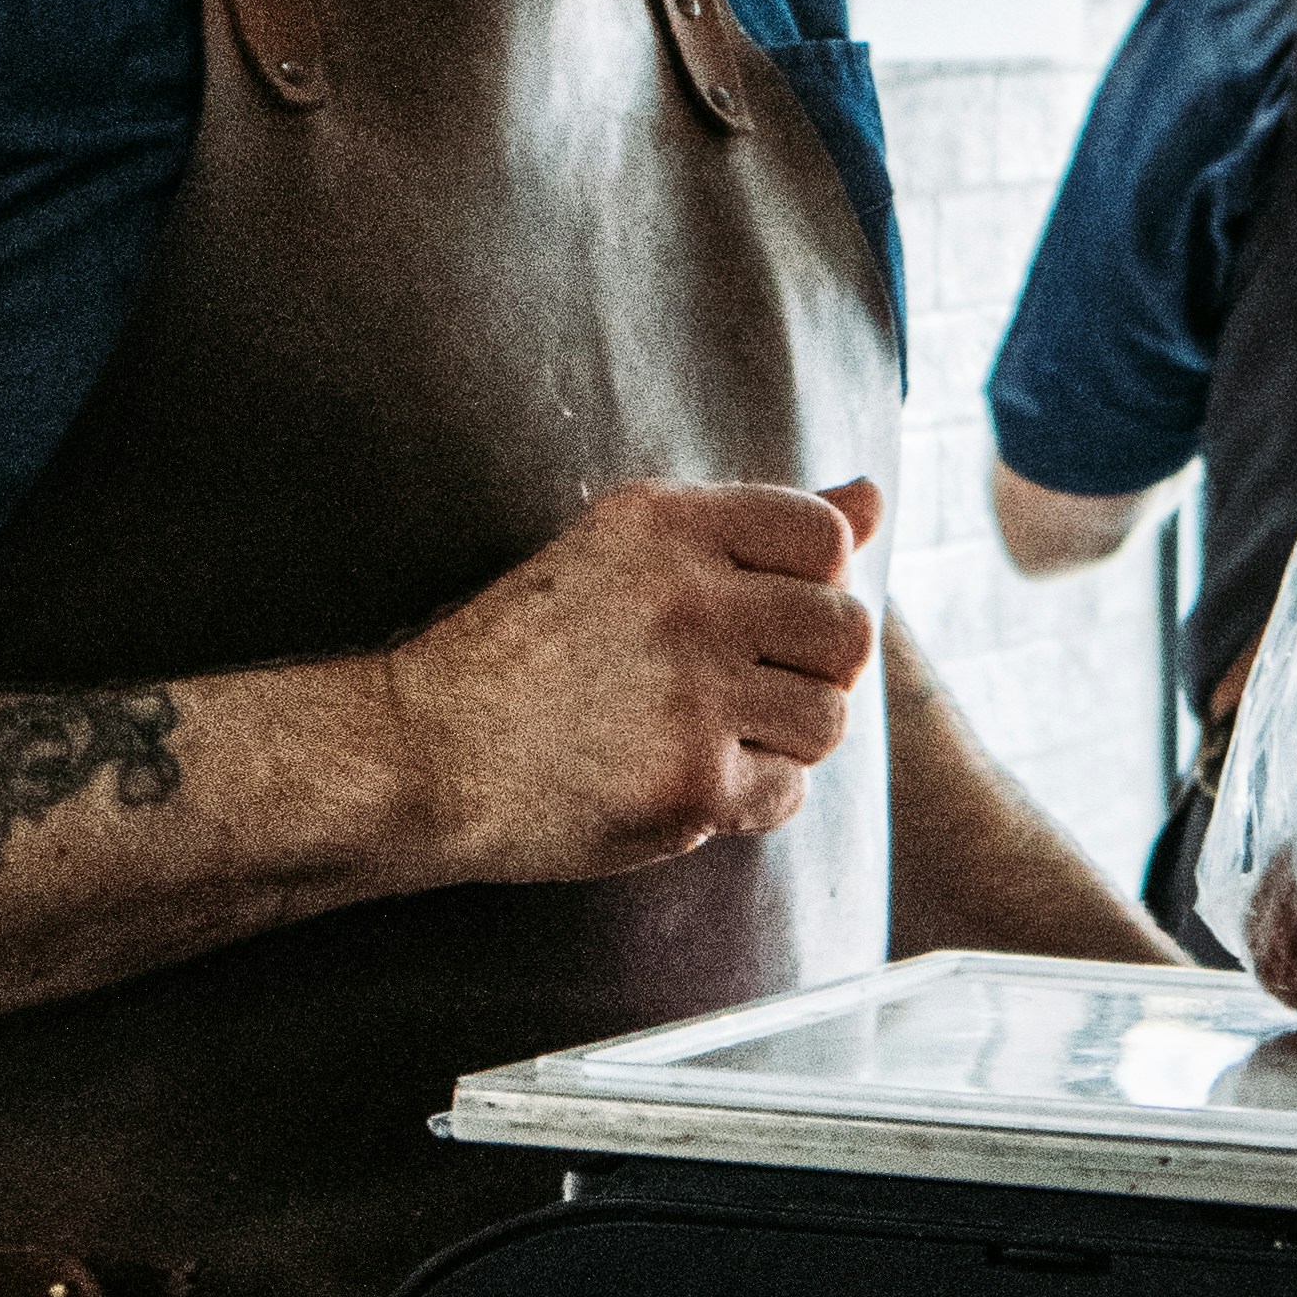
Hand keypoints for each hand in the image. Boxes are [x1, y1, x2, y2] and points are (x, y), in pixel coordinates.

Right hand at [402, 474, 884, 883]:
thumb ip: (756, 527)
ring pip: (828, 718)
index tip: (762, 617)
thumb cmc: (523, 653)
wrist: (421, 753)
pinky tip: (682, 781)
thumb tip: (875, 497)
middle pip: (846, 630)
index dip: (814, 584)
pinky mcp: (690, 783)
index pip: (825, 538)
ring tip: (708, 736)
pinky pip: (787, 790)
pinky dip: (750, 798)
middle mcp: (687, 597)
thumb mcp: (625, 552)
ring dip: (784, 738)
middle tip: (746, 689)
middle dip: (813, 669)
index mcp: (665, 523)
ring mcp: (692, 694)